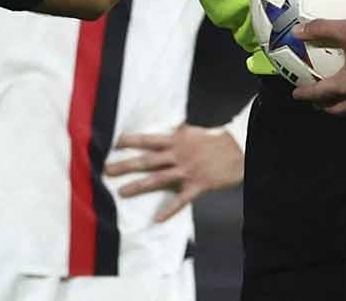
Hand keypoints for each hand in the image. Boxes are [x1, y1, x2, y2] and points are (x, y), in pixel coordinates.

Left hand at [106, 124, 244, 222]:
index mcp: (176, 140)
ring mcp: (187, 170)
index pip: (149, 139)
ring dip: (138, 186)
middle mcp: (178, 154)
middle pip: (147, 160)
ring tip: (121, 192)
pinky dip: (169, 210)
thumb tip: (172, 127)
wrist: (239, 149)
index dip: (131, 141)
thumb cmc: (216, 140)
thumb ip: (180, 133)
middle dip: (125, 165)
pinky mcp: (197, 185)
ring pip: (158, 179)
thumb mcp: (194, 132)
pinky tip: (157, 218)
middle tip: (107, 170)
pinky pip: (181, 199)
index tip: (113, 143)